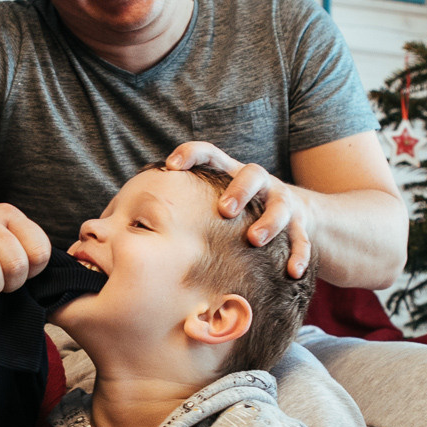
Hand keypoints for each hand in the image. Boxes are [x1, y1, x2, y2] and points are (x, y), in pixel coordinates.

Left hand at [166, 142, 313, 278]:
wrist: (300, 214)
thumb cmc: (239, 214)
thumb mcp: (214, 203)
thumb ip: (181, 209)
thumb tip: (122, 226)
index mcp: (231, 175)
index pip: (211, 154)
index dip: (192, 154)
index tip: (171, 165)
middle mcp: (260, 184)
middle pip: (252, 174)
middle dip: (238, 190)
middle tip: (224, 209)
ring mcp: (282, 202)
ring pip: (280, 205)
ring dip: (269, 222)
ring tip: (255, 239)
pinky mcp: (303, 225)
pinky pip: (304, 239)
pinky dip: (299, 254)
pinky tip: (292, 273)